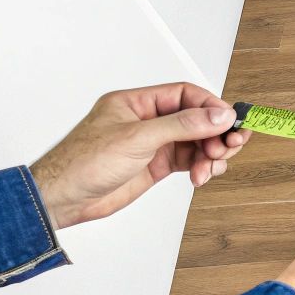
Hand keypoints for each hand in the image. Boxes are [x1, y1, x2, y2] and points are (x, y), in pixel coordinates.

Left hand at [31, 83, 250, 227]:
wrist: (64, 198)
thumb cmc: (83, 162)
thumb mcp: (138, 138)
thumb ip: (182, 125)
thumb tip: (218, 115)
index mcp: (137, 103)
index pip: (184, 95)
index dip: (210, 106)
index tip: (229, 121)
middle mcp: (147, 121)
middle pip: (195, 119)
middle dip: (215, 133)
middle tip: (229, 146)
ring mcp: (152, 144)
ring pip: (195, 142)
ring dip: (210, 154)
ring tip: (211, 167)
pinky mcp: (155, 166)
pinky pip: (188, 161)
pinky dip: (201, 168)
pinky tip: (200, 176)